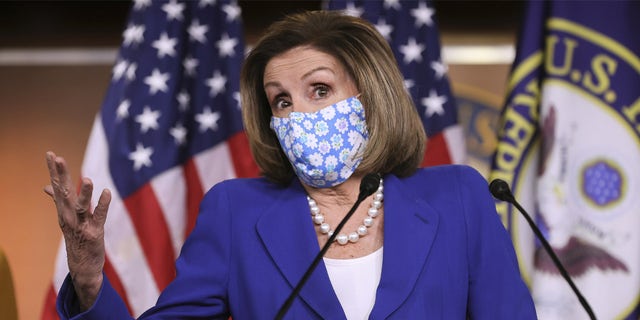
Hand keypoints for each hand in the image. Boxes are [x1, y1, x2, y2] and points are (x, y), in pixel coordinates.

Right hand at [44, 151, 110, 309]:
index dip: (54, 170)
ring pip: (81, 206)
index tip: (50, 153)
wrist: (82, 266)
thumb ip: (58, 200)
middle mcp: (69, 216)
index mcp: (63, 210)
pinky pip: (99, 217)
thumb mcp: (65, 217)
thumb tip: (46, 187)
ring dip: (84, 193)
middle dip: (61, 175)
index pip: (57, 186)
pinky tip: (106, 192)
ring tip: (88, 179)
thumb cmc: (76, 238)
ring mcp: (81, 224)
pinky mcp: (95, 233)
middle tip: (58, 158)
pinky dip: (103, 205)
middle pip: (65, 192)